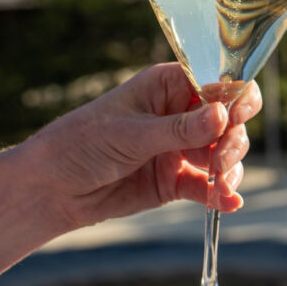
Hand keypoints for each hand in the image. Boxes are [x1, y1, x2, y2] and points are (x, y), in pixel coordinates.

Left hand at [27, 63, 260, 228]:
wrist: (51, 190)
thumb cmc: (80, 144)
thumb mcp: (130, 134)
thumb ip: (178, 129)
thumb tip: (222, 115)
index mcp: (169, 86)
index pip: (216, 82)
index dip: (233, 98)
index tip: (234, 118)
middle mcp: (181, 114)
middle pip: (230, 120)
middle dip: (232, 139)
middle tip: (220, 160)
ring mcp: (181, 148)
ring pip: (225, 153)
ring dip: (230, 168)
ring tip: (220, 183)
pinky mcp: (177, 179)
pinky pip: (209, 185)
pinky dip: (221, 194)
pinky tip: (229, 203)